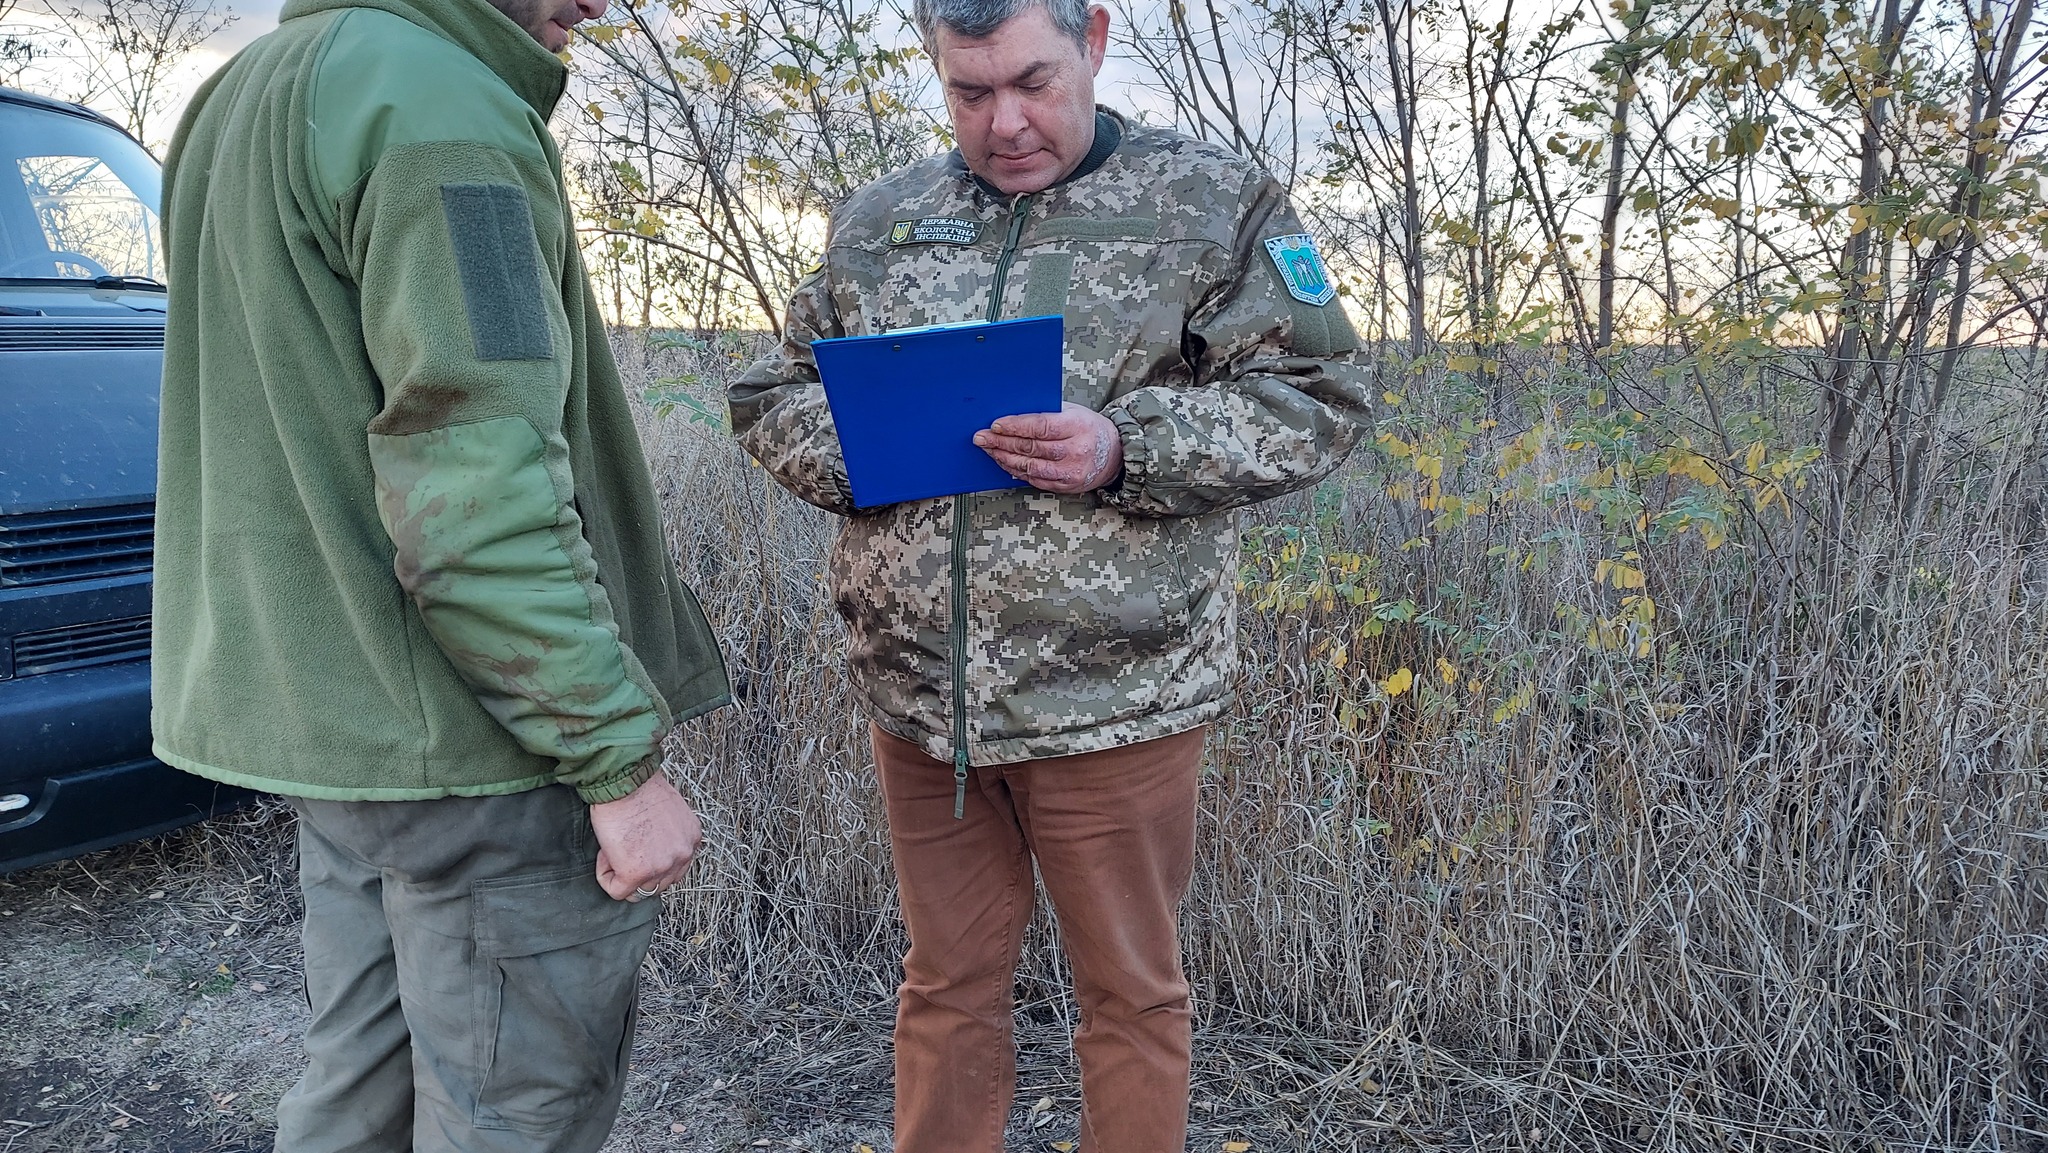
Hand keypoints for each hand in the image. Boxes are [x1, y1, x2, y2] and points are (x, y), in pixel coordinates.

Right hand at [589, 772, 702, 901]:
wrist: (625, 780)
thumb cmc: (639, 787)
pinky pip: (617, 891)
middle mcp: (682, 854)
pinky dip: (605, 876)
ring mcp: (662, 866)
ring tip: (613, 848)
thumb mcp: (669, 812)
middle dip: (638, 871)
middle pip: (659, 882)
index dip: (650, 860)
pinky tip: (605, 854)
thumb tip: (652, 848)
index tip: (637, 845)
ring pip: (638, 890)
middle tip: (623, 848)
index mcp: (691, 838)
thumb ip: (667, 835)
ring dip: (621, 873)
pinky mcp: (636, 872)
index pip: (674, 868)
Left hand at [973, 402, 1123, 493]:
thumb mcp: (1073, 412)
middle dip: (1002, 442)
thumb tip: (1012, 415)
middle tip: (982, 438)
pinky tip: (1005, 463)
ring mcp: (1070, 471)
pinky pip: (1034, 480)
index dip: (1014, 427)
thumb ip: (1047, 413)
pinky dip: (1016, 471)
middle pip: (1031, 448)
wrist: (1115, 455)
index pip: (1040, 427)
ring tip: (989, 450)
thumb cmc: (1090, 428)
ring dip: (1005, 458)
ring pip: (1029, 466)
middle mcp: (1075, 451)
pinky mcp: (1065, 486)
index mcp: (1077, 426)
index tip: (995, 425)